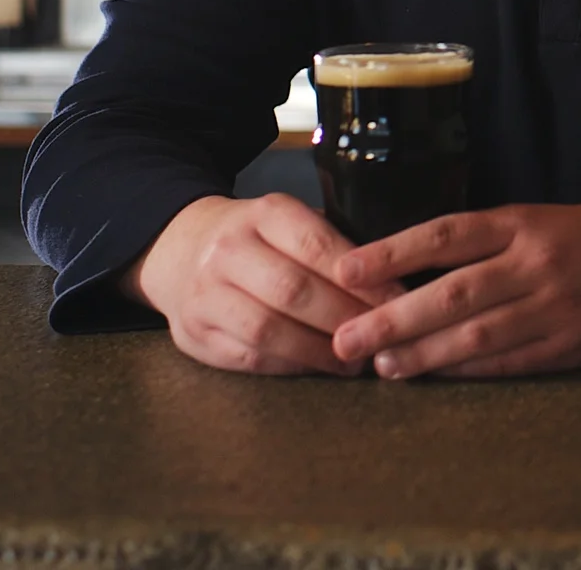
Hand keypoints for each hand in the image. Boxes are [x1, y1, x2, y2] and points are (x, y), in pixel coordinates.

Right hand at [126, 193, 406, 376]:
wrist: (181, 248)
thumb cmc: (258, 239)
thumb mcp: (290, 221)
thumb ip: (333, 245)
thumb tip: (398, 282)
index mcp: (263, 213)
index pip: (317, 245)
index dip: (362, 279)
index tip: (399, 301)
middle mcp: (228, 250)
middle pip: (294, 291)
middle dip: (344, 318)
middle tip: (381, 337)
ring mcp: (204, 294)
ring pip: (269, 330)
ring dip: (319, 351)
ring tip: (355, 361)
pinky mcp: (192, 334)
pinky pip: (249, 357)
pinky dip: (290, 365)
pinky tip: (318, 366)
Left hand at [329, 200, 580, 379]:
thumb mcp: (541, 220)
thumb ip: (485, 243)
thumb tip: (408, 272)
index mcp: (524, 222)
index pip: (447, 233)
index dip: (393, 252)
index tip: (347, 269)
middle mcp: (536, 261)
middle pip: (453, 291)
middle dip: (394, 318)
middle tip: (347, 340)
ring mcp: (556, 306)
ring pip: (477, 334)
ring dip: (424, 354)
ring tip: (383, 367)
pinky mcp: (574, 345)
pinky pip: (511, 362)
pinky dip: (469, 372)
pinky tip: (437, 377)